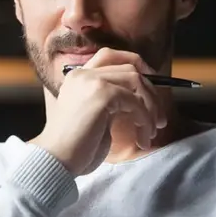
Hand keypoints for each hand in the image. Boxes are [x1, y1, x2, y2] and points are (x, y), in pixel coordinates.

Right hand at [32, 48, 167, 175]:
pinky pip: (135, 102)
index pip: (111, 55)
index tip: (153, 86)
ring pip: (137, 81)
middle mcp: (83, 73)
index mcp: (78, 76)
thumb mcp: (95, 116)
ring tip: (151, 131)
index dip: (137, 65)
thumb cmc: (75, 147)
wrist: (56, 160)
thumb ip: (111, 101)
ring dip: (151, 107)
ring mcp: (92, 81)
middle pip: (130, 67)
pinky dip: (145, 120)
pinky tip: (143, 138)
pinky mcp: (101, 94)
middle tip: (160, 118)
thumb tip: (143, 98)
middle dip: (151, 92)